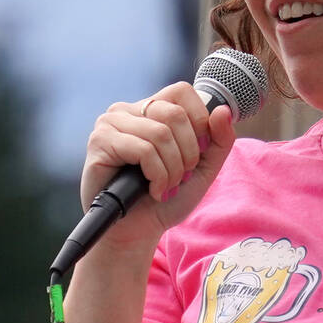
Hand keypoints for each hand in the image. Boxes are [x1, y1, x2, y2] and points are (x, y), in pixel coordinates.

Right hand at [79, 82, 237, 252]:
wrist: (138, 231)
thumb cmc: (167, 197)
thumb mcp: (204, 168)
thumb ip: (220, 140)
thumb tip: (222, 110)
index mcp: (151, 108)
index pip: (182, 91)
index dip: (198, 122)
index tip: (198, 153)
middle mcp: (128, 110)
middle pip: (174, 114)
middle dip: (188, 153)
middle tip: (181, 177)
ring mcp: (111, 123)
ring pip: (160, 134)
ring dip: (173, 170)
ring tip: (165, 187)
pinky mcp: (100, 142)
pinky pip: (144, 150)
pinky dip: (158, 176)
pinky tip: (153, 190)